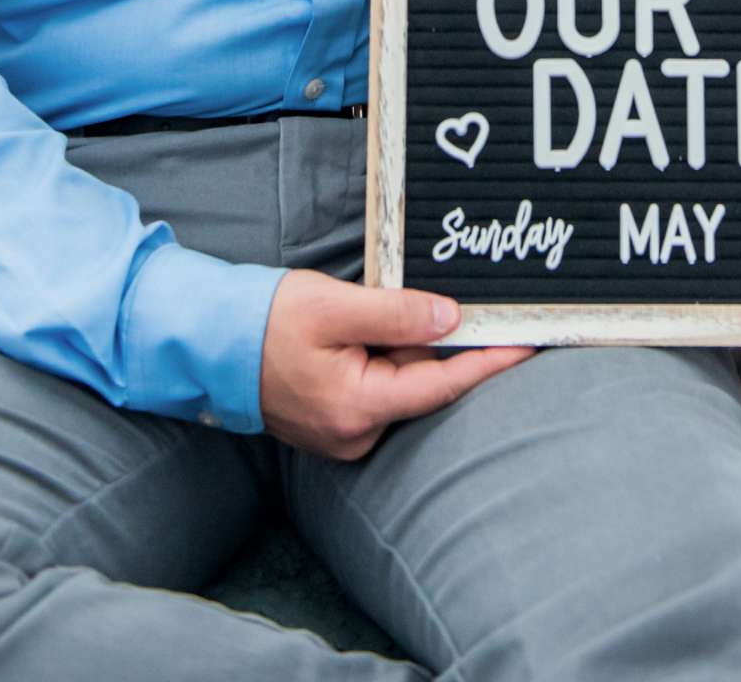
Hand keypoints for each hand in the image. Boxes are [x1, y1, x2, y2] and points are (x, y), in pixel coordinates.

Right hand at [259, 270, 531, 458]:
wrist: (212, 343)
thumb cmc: (269, 320)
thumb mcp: (335, 305)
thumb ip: (397, 313)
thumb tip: (452, 319)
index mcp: (358, 407)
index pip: (442, 385)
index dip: (488, 362)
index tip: (528, 344)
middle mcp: (355, 433)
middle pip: (423, 385)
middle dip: (445, 346)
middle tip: (469, 307)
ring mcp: (344, 434)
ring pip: (401, 386)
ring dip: (411, 350)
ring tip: (398, 315)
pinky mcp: (335, 423)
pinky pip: (379, 390)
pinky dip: (389, 361)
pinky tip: (379, 332)